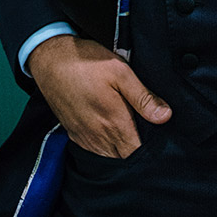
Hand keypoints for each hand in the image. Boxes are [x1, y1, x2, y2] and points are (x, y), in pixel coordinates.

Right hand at [27, 34, 171, 156]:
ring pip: (110, 155)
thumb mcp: (121, 72)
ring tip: (129, 128)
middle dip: (137, 148)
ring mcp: (85, 137)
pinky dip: (105, 146)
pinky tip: (110, 129)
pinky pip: (94, 150)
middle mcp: (99, 137)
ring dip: (121, 148)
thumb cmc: (87, 63)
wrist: (50, 60)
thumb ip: (143, 98)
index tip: (159, 133)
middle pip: (125, 156)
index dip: (151, 147)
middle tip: (146, 128)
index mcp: (114, 123)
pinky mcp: (74, 134)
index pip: (138, 152)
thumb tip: (165, 117)